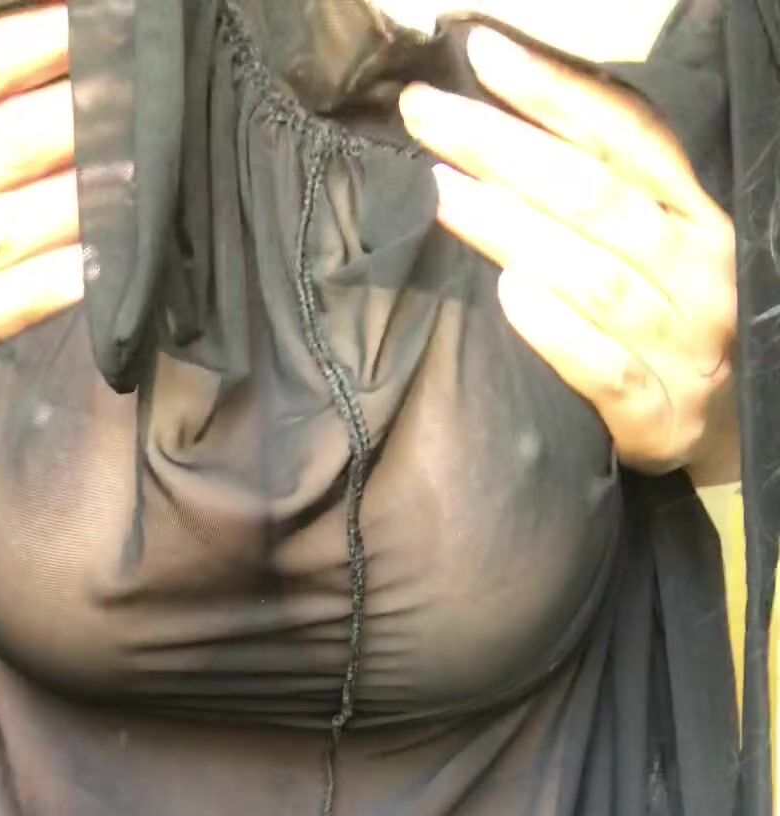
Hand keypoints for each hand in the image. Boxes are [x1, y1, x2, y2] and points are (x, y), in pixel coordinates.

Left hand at [399, 27, 738, 484]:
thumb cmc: (662, 323)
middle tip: (427, 115)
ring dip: (512, 229)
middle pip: (595, 196)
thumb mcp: (650, 247)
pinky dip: (555, 330)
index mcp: (694, 215)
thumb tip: (497, 127)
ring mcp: (681, 345)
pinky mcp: (657, 414)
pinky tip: (508, 294)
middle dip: (504, 148)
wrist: (718, 430)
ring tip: (442, 192)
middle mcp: (696, 270)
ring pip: (593, 277)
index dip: (555, 92)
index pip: (626, 136)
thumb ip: (599, 194)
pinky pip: (604, 367)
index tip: (483, 55)